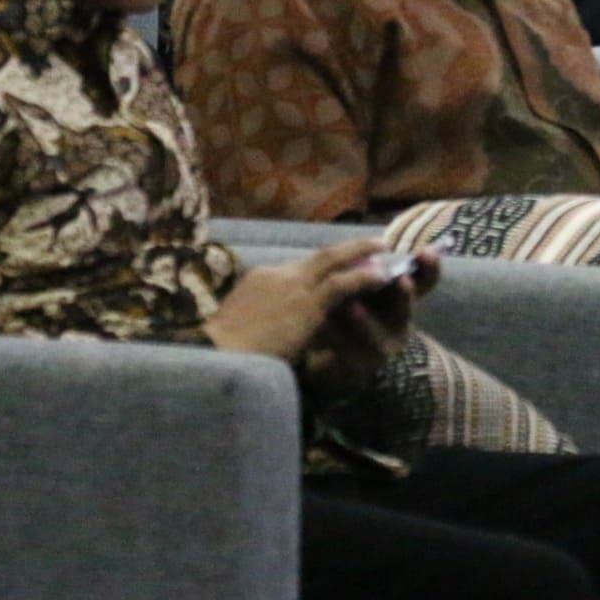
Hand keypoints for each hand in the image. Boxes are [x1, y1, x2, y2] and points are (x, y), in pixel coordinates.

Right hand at [202, 236, 425, 360]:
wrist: (216, 356)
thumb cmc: (221, 351)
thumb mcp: (237, 328)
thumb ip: (257, 320)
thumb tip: (267, 329)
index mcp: (258, 280)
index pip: (295, 268)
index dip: (319, 266)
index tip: (337, 265)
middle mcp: (277, 275)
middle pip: (318, 256)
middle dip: (346, 249)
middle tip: (370, 243)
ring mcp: (293, 286)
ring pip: (334, 261)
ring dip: (361, 253)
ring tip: (383, 249)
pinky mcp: (308, 303)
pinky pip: (343, 283)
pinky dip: (364, 276)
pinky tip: (382, 276)